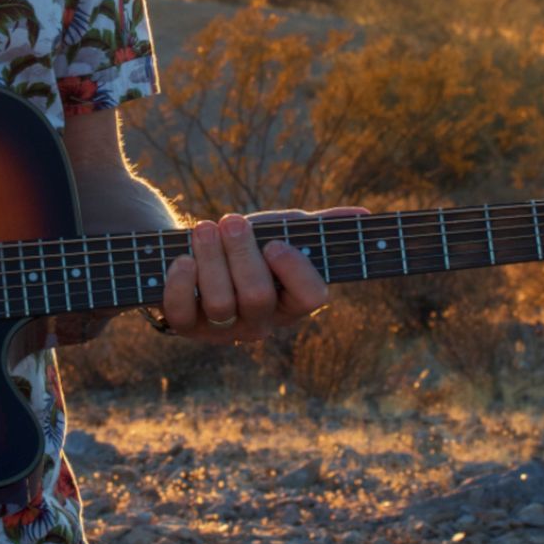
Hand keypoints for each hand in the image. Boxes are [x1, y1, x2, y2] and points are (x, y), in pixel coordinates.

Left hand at [160, 206, 369, 343]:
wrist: (198, 255)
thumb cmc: (250, 246)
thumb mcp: (283, 231)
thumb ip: (321, 226)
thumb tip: (364, 215)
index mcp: (293, 301)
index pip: (312, 298)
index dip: (295, 270)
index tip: (275, 243)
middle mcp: (261, 322)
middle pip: (257, 296)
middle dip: (241, 252)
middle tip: (230, 220)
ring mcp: (222, 328)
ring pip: (220, 302)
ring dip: (210, 257)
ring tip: (204, 228)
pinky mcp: (186, 326)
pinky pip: (182, 315)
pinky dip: (179, 283)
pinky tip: (182, 259)